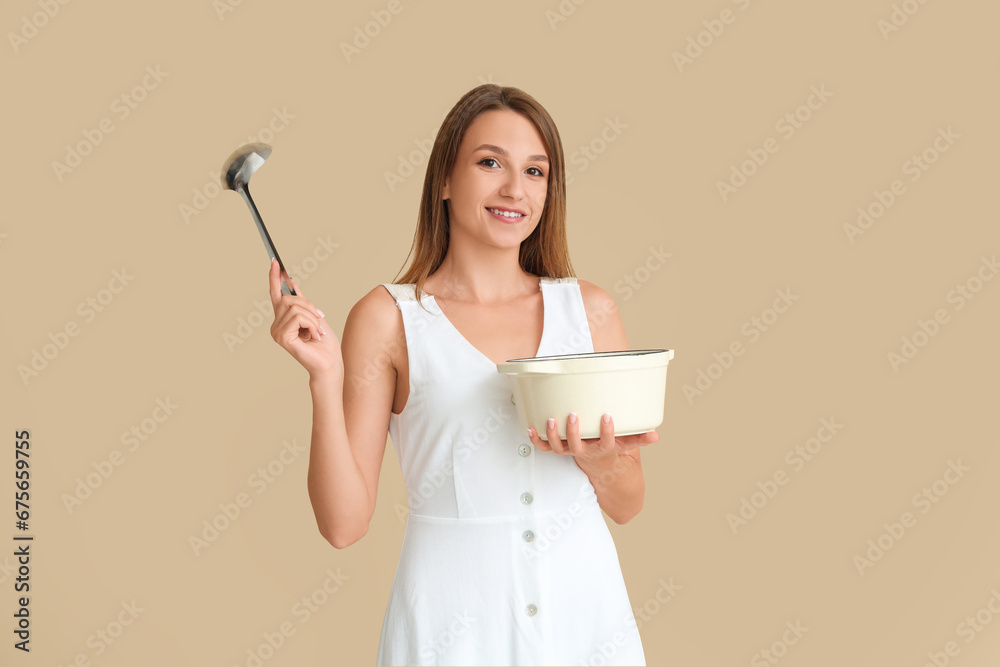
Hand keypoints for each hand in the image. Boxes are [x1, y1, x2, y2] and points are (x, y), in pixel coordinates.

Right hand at [268, 259, 341, 377]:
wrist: (330, 362)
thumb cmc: (324, 343)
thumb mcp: (314, 315)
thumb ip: (301, 300)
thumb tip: (290, 281)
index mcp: (282, 320)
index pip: (276, 295)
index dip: (275, 278)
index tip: (275, 261)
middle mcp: (275, 325)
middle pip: (288, 299)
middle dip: (309, 305)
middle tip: (320, 318)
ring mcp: (276, 332)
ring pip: (296, 307)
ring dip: (313, 318)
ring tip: (316, 332)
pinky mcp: (282, 337)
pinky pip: (299, 317)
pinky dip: (312, 324)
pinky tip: (313, 336)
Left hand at [527, 412, 658, 468]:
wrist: (600, 470)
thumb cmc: (612, 450)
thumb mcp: (628, 446)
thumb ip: (639, 439)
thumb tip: (656, 435)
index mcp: (603, 450)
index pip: (607, 443)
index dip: (607, 431)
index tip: (608, 416)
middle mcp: (584, 452)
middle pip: (576, 446)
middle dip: (573, 432)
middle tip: (573, 415)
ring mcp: (570, 452)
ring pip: (557, 448)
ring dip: (552, 435)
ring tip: (550, 419)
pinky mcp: (559, 450)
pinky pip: (544, 448)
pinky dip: (536, 439)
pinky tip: (530, 427)